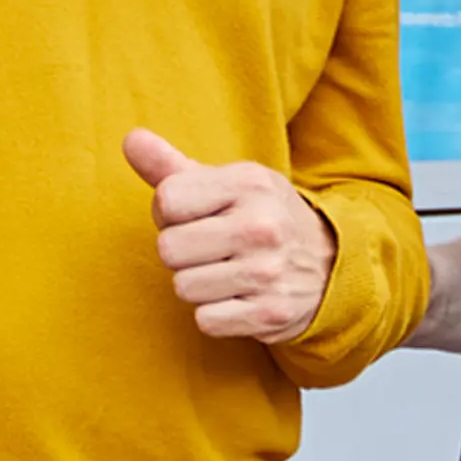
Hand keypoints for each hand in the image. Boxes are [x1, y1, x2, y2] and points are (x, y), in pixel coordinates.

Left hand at [125, 129, 335, 343]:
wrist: (330, 263)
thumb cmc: (260, 217)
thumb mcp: (226, 184)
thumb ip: (171, 167)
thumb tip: (130, 140)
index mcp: (249, 183)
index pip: (166, 200)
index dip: (169, 214)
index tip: (195, 217)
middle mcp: (261, 225)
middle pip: (169, 248)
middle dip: (181, 252)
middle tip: (210, 248)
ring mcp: (268, 271)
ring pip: (184, 287)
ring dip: (197, 285)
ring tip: (225, 272)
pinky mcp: (270, 313)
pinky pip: (206, 320)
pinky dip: (216, 313)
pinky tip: (239, 297)